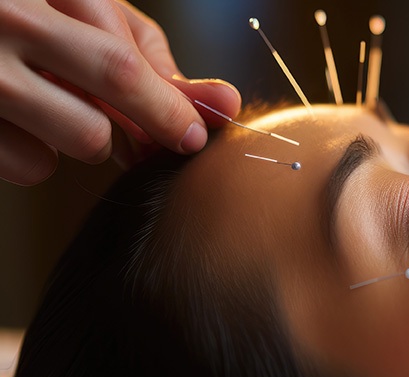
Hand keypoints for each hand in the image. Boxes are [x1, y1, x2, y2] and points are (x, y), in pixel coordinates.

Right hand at [0, 0, 241, 185]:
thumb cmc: (22, 23)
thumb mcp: (78, 19)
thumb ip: (147, 57)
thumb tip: (225, 105)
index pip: (127, 50)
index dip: (171, 102)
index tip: (198, 132)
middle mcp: (5, 16)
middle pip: (116, 77)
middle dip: (157, 120)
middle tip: (171, 142)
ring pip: (84, 134)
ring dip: (92, 137)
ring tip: (63, 109)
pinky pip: (33, 166)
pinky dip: (40, 156)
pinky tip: (21, 126)